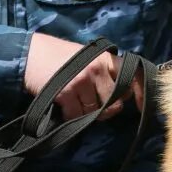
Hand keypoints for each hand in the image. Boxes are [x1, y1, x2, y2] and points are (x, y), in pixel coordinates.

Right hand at [23, 33, 143, 121]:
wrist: (31, 55)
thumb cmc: (61, 57)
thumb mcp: (88, 57)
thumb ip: (106, 72)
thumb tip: (125, 95)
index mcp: (105, 59)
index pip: (132, 75)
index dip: (140, 92)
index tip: (140, 105)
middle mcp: (97, 68)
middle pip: (114, 101)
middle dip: (106, 107)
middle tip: (92, 102)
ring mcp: (82, 81)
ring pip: (95, 111)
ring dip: (86, 112)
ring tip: (75, 100)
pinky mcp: (66, 93)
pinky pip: (77, 115)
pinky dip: (71, 115)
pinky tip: (64, 105)